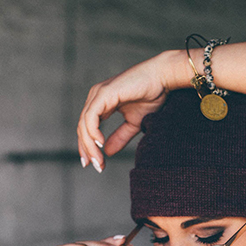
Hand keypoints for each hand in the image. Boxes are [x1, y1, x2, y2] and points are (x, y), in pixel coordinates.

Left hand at [77, 51, 181, 171]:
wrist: (162, 78)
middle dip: (87, 150)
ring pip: (85, 124)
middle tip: (97, 167)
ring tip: (99, 161)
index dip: (88, 147)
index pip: (87, 128)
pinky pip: (91, 116)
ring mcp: (98, 95)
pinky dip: (93, 131)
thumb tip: (107, 152)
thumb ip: (120, 136)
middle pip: (83, 128)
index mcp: (100, 104)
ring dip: (89, 145)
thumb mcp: (134, 123)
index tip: (94, 164)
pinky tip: (99, 144)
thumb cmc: (151, 96)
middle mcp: (96, 98)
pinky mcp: (104, 94)